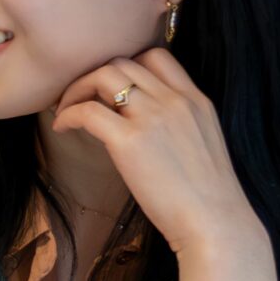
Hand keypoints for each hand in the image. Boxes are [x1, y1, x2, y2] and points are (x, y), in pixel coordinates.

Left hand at [51, 48, 264, 257]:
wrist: (216, 225)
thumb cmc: (206, 199)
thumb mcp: (199, 145)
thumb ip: (174, 125)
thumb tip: (138, 126)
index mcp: (196, 100)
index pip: (156, 55)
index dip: (125, 64)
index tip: (107, 87)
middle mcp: (175, 101)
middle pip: (122, 62)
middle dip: (92, 75)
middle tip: (77, 98)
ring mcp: (153, 118)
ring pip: (103, 76)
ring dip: (76, 89)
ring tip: (66, 111)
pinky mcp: (131, 141)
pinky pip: (87, 112)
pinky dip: (68, 115)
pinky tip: (62, 129)